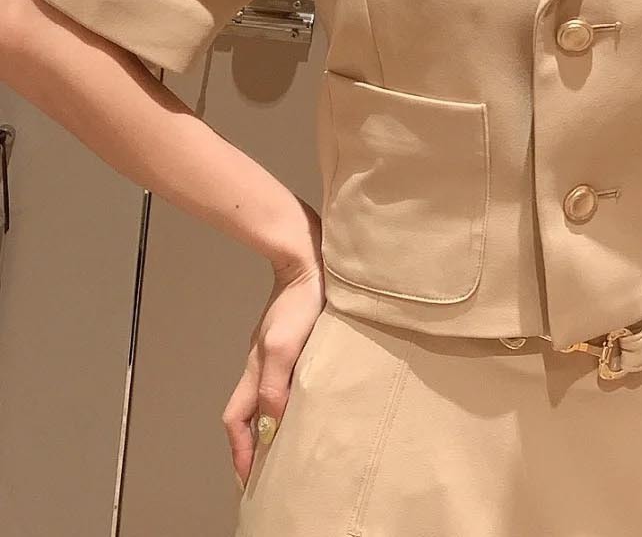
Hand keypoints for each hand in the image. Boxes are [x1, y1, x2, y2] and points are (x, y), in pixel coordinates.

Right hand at [223, 257, 324, 492]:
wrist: (309, 259)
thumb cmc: (300, 302)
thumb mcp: (286, 347)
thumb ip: (275, 386)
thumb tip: (269, 427)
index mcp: (255, 369)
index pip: (236, 420)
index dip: (240, 451)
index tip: (248, 478)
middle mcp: (259, 363)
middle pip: (244, 412)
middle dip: (249, 443)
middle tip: (263, 470)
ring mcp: (272, 351)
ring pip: (261, 397)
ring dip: (266, 423)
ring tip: (282, 445)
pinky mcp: (289, 340)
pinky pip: (279, 380)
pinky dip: (282, 401)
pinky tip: (301, 404)